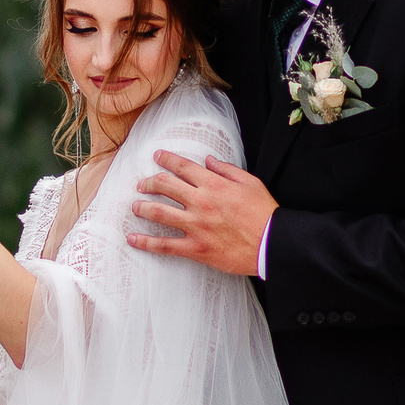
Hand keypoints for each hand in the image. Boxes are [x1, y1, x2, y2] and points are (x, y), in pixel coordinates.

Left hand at [127, 151, 274, 275]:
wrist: (272, 244)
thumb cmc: (264, 213)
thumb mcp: (250, 182)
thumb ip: (226, 169)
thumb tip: (208, 160)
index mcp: (213, 184)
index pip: (182, 167)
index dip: (166, 160)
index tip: (156, 156)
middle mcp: (200, 202)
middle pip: (165, 186)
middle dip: (149, 182)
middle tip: (142, 184)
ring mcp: (195, 226)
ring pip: (159, 212)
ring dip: (142, 207)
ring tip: (135, 206)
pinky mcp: (195, 248)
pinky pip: (165, 245)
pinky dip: (146, 242)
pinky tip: (133, 239)